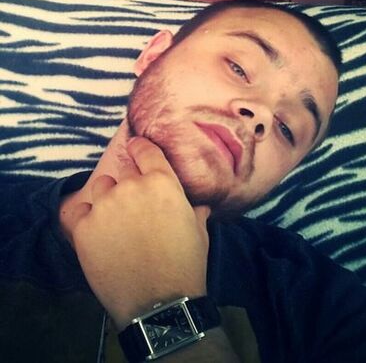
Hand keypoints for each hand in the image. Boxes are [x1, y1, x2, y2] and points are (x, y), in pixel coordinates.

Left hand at [69, 137, 210, 329]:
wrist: (160, 303)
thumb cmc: (186, 265)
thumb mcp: (199, 231)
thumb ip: (195, 209)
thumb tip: (200, 204)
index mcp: (162, 182)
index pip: (144, 149)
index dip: (139, 148)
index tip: (136, 150)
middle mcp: (131, 186)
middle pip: (124, 173)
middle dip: (129, 185)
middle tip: (135, 208)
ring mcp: (105, 206)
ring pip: (100, 188)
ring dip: (107, 198)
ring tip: (114, 221)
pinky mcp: (83, 228)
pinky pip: (77, 210)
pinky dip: (84, 217)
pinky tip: (92, 230)